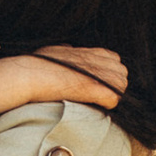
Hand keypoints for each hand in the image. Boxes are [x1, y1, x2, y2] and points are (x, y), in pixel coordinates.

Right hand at [0, 44, 127, 114]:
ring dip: (109, 97)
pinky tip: (91, 104)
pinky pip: (113, 101)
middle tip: (92, 94)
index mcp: (97, 52)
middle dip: (111, 87)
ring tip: (91, 100)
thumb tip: (69, 50)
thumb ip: (69, 51)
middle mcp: (105, 61)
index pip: (116, 64)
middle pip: (122, 77)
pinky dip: (105, 105)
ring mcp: (104, 75)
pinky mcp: (101, 89)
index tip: (93, 83)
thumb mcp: (58, 50)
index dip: (106, 76)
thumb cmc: (41, 64)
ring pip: (121, 90)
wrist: (33, 74)